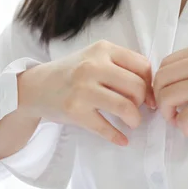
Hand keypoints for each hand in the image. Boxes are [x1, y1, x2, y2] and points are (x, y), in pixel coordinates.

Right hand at [18, 40, 155, 145]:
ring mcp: (83, 89)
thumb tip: (152, 91)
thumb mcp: (95, 57)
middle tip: (137, 109)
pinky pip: (106, 128)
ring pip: (125, 107)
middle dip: (142, 103)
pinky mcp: (75, 111)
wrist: (35, 86)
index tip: (148, 96)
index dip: (150, 83)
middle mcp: (92, 66)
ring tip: (132, 122)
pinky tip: (122, 139)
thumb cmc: (71, 72)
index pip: (142, 65)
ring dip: (135, 120)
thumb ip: (121, 66)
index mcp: (103, 50)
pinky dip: (118, 137)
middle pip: (137, 87)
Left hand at [153, 39, 187, 136]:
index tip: (170, 96)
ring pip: (167, 96)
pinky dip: (184, 128)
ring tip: (183, 121)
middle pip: (161, 78)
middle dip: (160, 98)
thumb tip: (173, 87)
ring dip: (169, 114)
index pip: (167, 62)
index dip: (161, 83)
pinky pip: (183, 118)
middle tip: (172, 112)